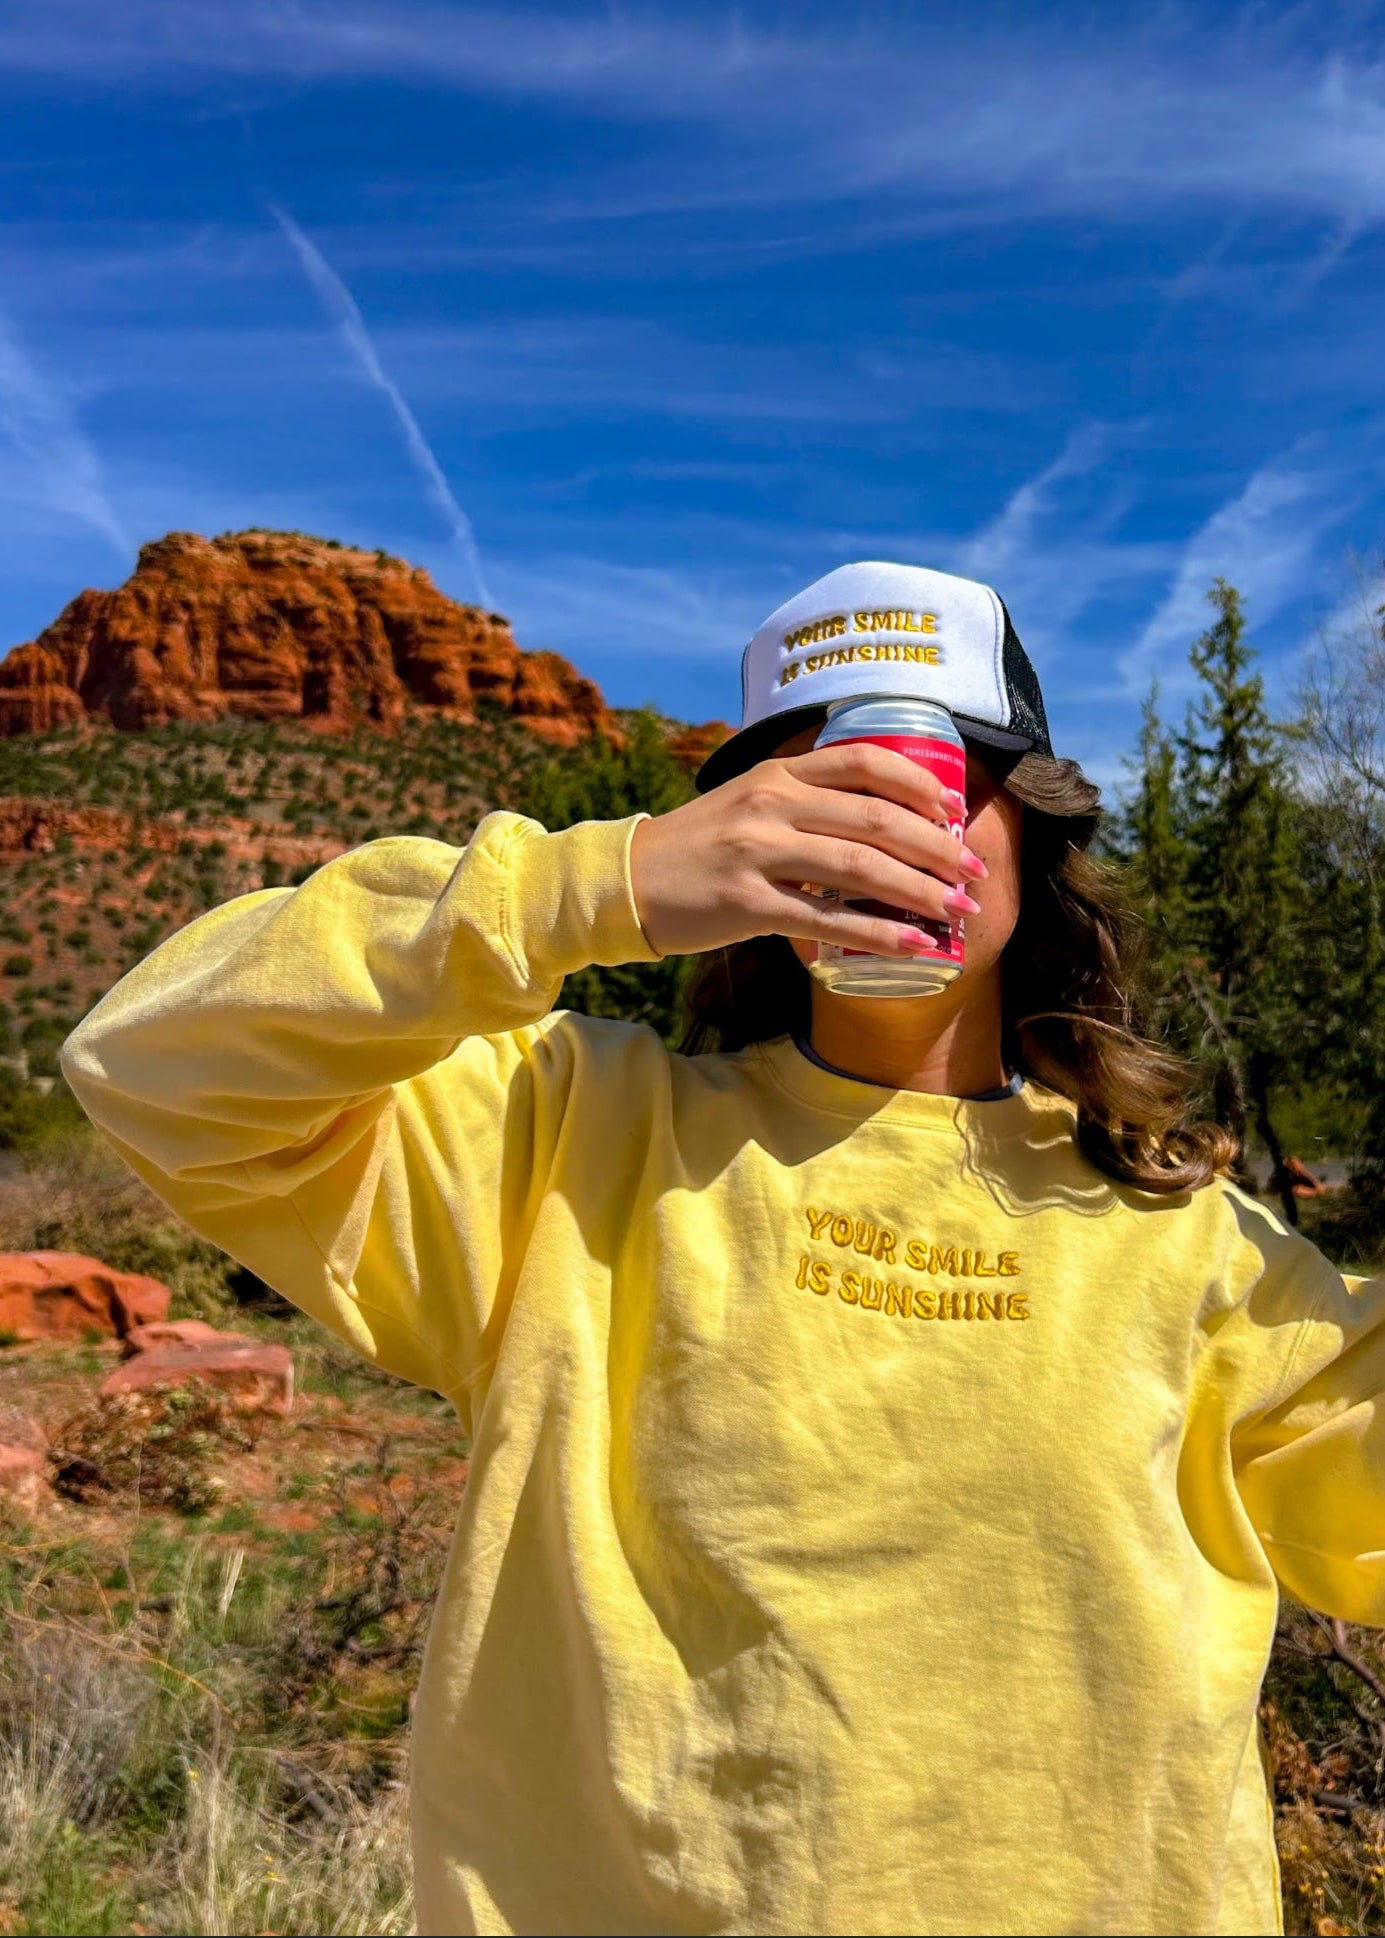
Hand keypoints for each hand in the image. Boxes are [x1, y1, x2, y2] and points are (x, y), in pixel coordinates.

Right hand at [629, 743, 983, 957]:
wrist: (625, 881)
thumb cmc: (697, 847)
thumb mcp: (748, 804)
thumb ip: (804, 803)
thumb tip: (879, 825)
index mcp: (777, 775)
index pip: (865, 763)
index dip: (920, 785)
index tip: (954, 813)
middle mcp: (772, 805)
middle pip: (878, 819)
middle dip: (937, 848)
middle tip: (974, 873)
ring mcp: (758, 853)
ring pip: (861, 868)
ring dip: (921, 891)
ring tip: (958, 910)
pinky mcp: (747, 903)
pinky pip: (829, 919)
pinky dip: (879, 934)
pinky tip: (914, 947)